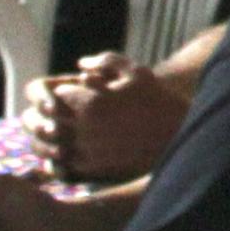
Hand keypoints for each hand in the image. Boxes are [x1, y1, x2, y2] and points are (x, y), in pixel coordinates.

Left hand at [34, 56, 190, 182]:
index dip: (64, 93)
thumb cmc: (158, 99)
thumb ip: (106, 61)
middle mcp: (86, 128)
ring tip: (67, 132)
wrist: (178, 135)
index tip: (72, 94)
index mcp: (93, 101)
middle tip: (63, 112)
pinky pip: (67, 163)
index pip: (58, 95)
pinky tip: (78, 149)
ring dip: (56, 137)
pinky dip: (66, 156)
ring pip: (55, 143)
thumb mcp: (136, 71)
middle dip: (54, 115)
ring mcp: (89, 150)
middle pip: (51, 120)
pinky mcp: (95, 168)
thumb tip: (80, 64)